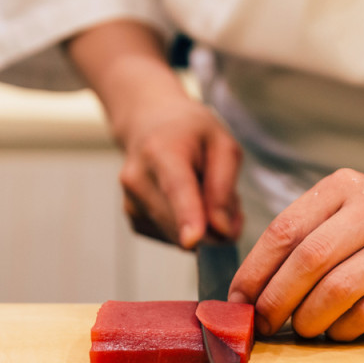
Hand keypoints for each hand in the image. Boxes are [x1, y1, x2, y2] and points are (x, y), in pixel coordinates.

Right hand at [116, 97, 242, 248]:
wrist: (148, 122)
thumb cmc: (191, 131)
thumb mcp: (222, 143)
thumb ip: (224, 185)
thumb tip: (221, 230)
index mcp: (161, 151)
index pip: (176, 188)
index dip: (186, 216)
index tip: (193, 240)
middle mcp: (138, 178)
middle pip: (180, 222)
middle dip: (215, 227)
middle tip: (232, 204)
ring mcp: (131, 202)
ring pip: (179, 236)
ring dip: (204, 226)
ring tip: (206, 191)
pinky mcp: (134, 219)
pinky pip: (173, 238)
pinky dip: (190, 228)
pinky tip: (191, 202)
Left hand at [227, 168, 363, 340]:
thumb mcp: (339, 217)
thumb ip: (299, 242)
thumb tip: (247, 293)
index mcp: (345, 186)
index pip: (286, 229)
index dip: (255, 270)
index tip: (238, 298)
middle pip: (309, 259)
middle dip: (276, 299)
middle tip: (262, 322)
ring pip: (337, 290)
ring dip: (307, 318)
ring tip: (301, 327)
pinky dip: (340, 329)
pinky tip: (336, 328)